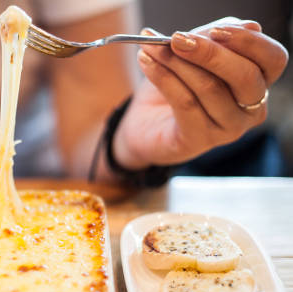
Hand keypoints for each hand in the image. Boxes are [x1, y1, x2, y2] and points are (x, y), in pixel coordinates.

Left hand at [113, 18, 288, 169]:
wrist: (143, 124)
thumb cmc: (175, 85)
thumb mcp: (195, 54)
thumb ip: (213, 39)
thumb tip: (243, 27)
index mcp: (259, 82)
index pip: (272, 59)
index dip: (248, 42)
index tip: (215, 31)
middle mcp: (251, 109)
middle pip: (245, 76)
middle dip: (209, 53)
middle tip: (176, 39)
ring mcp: (228, 129)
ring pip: (210, 88)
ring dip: (176, 62)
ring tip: (151, 48)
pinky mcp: (199, 140)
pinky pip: (184, 103)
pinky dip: (162, 77)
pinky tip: (146, 62)